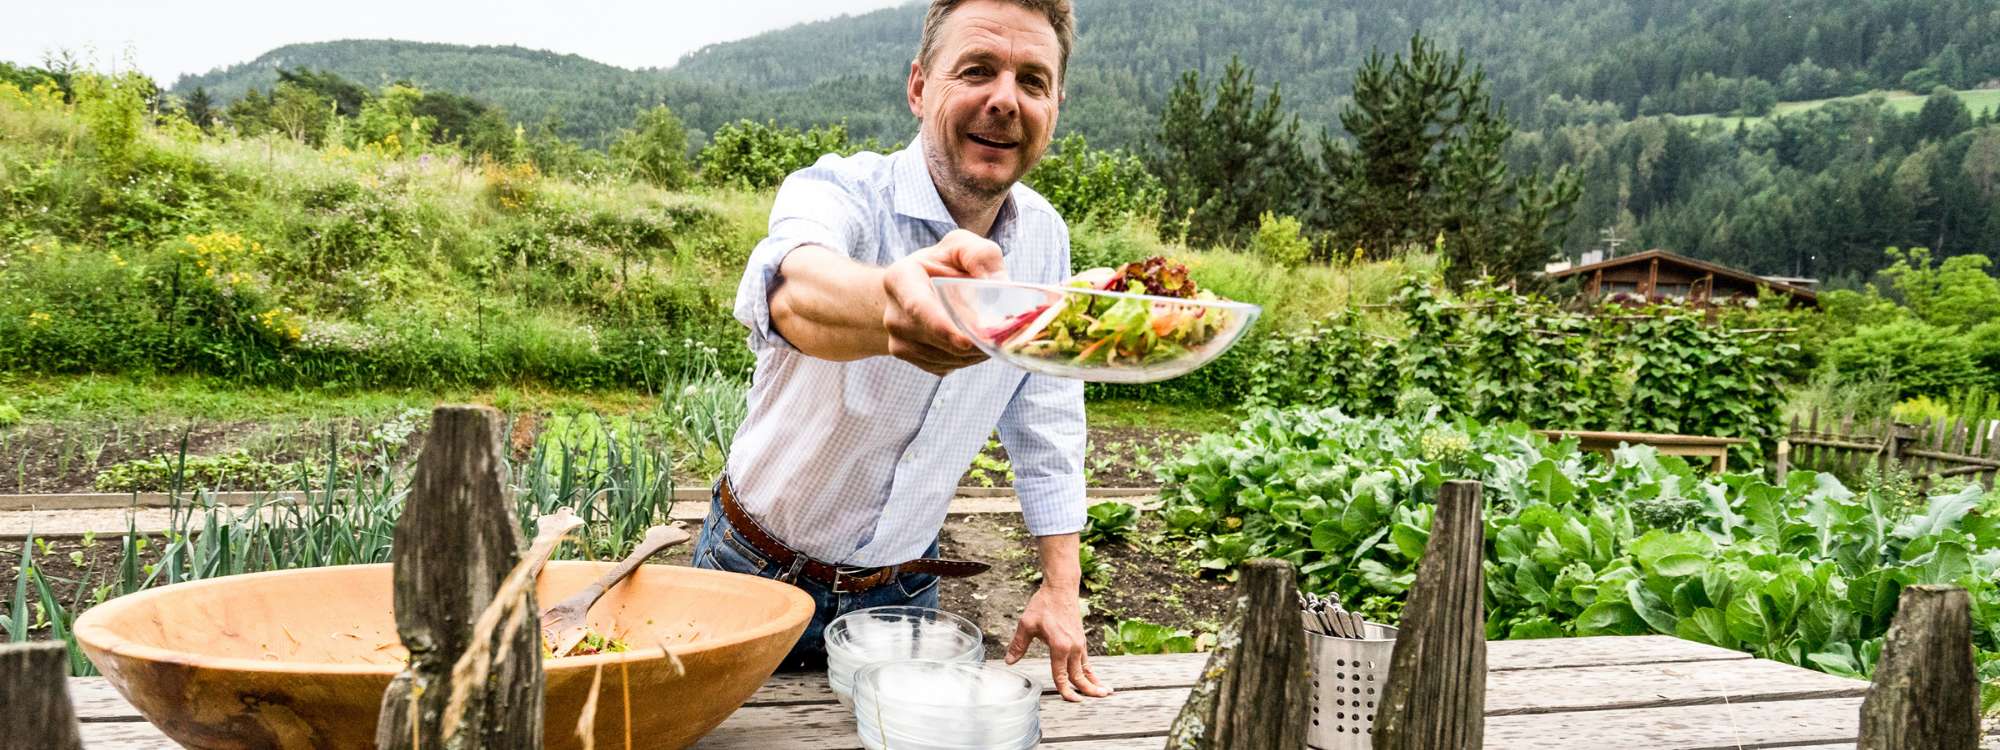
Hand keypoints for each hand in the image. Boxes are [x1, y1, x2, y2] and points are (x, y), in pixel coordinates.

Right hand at [881, 229, 1004, 374]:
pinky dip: (967, 359)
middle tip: (1001, 336)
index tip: (966, 341)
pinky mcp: (912, 359)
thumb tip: (998, 284)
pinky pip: (946, 365)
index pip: (918, 308)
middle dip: (972, 342)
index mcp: (900, 279)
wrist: (921, 286)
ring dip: (974, 352)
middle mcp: (893, 315)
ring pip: (945, 357)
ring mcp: (899, 341)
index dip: (942, 327)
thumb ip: (981, 256)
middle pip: (935, 338)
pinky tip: (975, 341)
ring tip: (990, 333)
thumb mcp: (962, 246)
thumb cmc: (944, 263)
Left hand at [1005, 583, 1113, 700]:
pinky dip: (1091, 670)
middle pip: (1079, 675)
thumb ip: (1018, 644)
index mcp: (1059, 646)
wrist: (1061, 588)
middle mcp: (1072, 647)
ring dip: (1094, 682)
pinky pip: (1086, 660)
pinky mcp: (1080, 639)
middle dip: (1088, 690)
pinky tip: (1094, 676)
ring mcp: (1078, 643)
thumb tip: (1009, 661)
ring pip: (1086, 668)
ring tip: (1105, 692)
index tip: (1071, 700)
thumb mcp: (1027, 624)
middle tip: (1096, 700)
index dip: (1065, 690)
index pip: (1062, 675)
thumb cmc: (1044, 604)